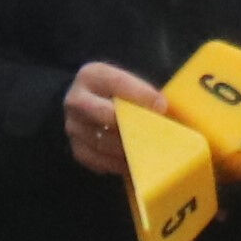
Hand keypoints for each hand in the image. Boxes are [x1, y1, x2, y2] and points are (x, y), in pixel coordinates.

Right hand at [58, 60, 170, 177]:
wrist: (92, 103)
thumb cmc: (121, 93)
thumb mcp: (128, 82)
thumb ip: (144, 93)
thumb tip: (166, 111)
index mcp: (92, 76)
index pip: (117, 83)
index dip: (140, 94)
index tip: (161, 106)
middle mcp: (76, 100)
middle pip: (105, 115)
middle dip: (132, 125)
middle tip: (155, 133)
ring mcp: (73, 126)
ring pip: (102, 142)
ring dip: (128, 149)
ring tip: (151, 152)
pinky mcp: (76, 148)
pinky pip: (97, 160)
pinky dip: (117, 164)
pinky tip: (134, 163)